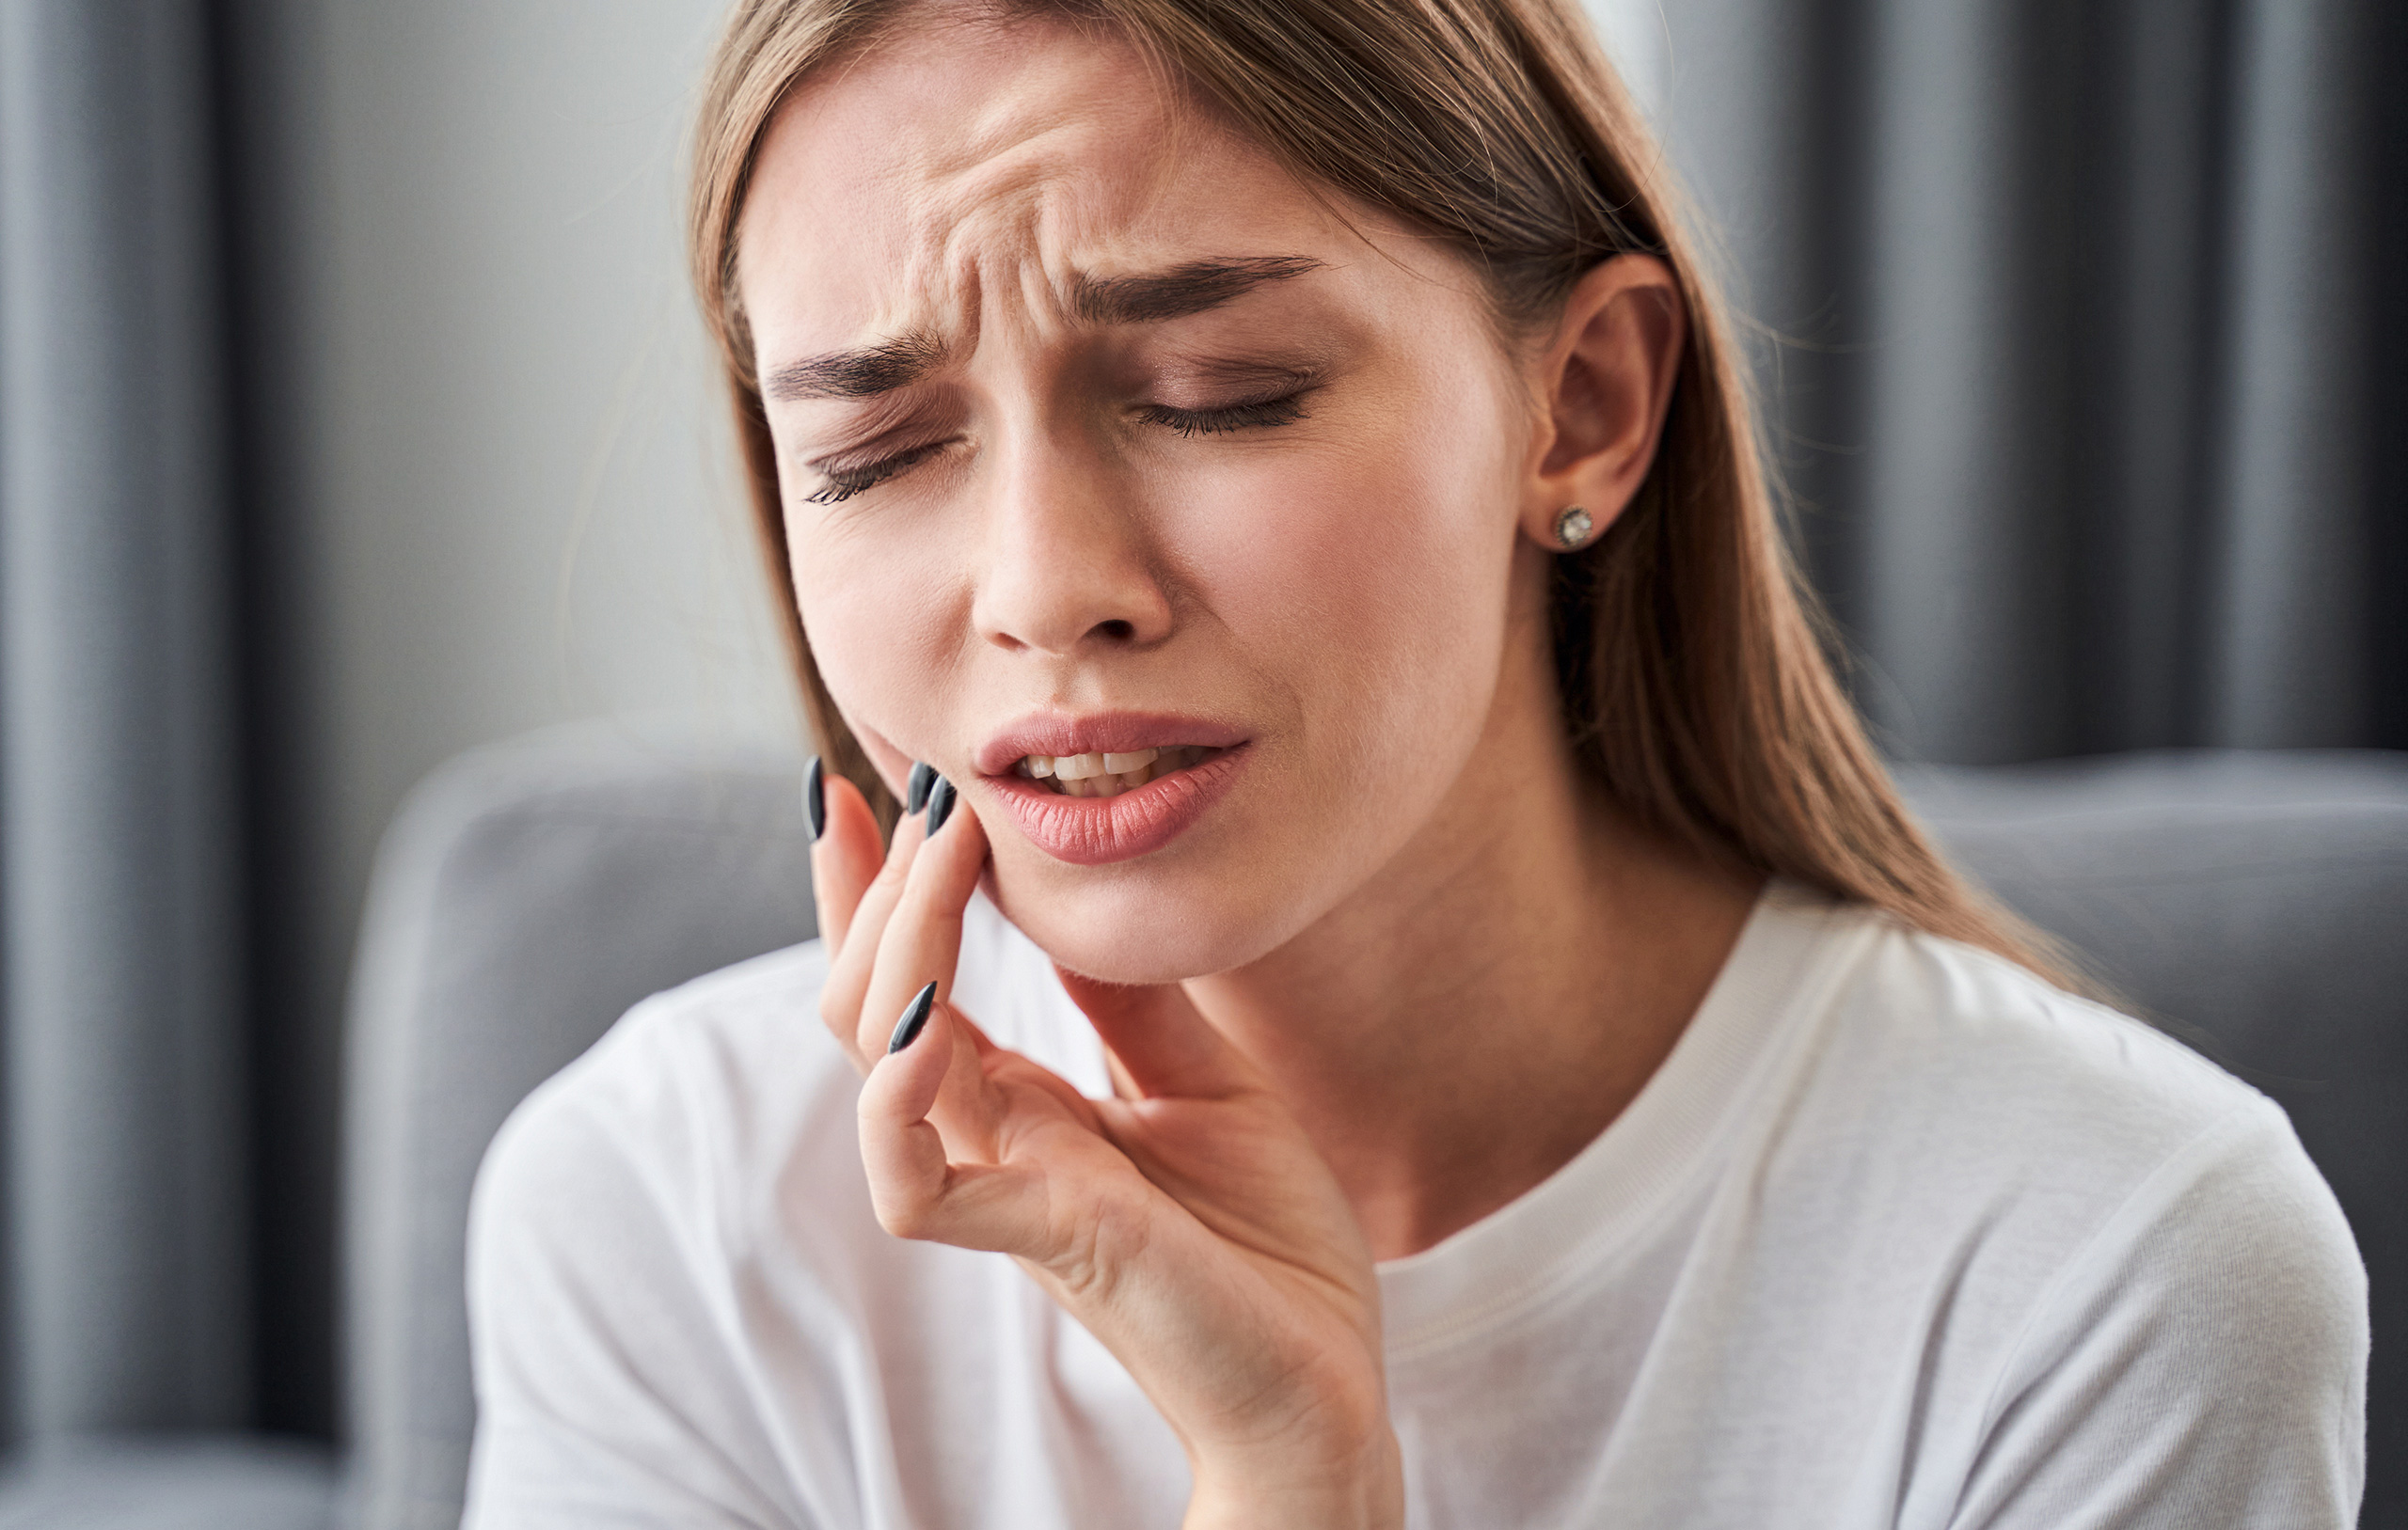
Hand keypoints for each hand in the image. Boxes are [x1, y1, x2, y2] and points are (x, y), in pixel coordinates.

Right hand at [810, 768, 1403, 1529]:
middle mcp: (992, 1138)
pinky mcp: (1041, 1239)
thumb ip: (1129, 997)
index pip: (911, 979)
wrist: (1329, 1380)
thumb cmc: (1268, 1245)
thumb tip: (1077, 889)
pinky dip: (897, 1093)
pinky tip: (927, 1016)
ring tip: (935, 849)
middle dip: (878, 886)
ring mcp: (1004, 1187)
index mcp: (1025, 1104)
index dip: (876, 887)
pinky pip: (912, 1176)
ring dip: (890, 943)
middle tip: (920, 785)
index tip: (868, 779)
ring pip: (875, 1058)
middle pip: (868, 1000)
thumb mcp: (1206, 1076)